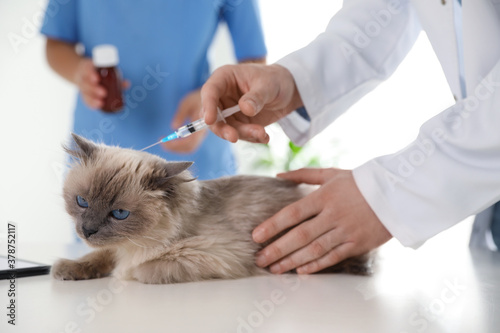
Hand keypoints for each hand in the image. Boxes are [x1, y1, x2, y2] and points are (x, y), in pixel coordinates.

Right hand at [74, 58, 128, 109]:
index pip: (87, 69)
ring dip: (93, 98)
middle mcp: (83, 77)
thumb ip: (116, 78)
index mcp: (88, 68)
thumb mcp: (103, 71)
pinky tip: (97, 106)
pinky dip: (91, 104)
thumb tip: (127, 84)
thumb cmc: (97, 72)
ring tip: (101, 102)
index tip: (97, 78)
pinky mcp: (83, 94)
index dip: (91, 74)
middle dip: (94, 88)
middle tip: (104, 92)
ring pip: (84, 92)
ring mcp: (82, 86)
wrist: (82, 72)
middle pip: (85, 83)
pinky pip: (85, 99)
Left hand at [161, 89, 206, 152]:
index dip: (176, 144)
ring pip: (190, 147)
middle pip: (190, 147)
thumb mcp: (187, 102)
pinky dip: (179, 144)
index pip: (190, 142)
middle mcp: (202, 132)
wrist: (211, 97)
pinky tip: (172, 139)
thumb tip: (174, 127)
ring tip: (165, 142)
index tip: (163, 140)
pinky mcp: (198, 134)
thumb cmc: (198, 98)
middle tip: (162, 143)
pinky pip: (190, 144)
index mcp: (201, 125)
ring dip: (176, 147)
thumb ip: (181, 114)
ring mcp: (201, 134)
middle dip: (175, 148)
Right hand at [201, 64, 302, 142]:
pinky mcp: (240, 124)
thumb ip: (256, 97)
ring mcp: (230, 112)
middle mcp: (223, 96)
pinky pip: (241, 135)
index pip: (210, 91)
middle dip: (223, 129)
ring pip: (228, 129)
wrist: (288, 91)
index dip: (207, 106)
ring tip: (262, 133)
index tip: (210, 120)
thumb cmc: (275, 79)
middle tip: (234, 137)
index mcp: (224, 78)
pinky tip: (264, 137)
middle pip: (214, 116)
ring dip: (244, 134)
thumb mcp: (268, 85)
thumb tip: (245, 108)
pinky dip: (252, 138)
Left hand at [253, 168, 391, 273]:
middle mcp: (333, 215)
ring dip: (292, 260)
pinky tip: (300, 270)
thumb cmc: (360, 181)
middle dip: (277, 249)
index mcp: (324, 196)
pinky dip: (316, 265)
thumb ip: (304, 174)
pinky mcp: (358, 244)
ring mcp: (346, 231)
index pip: (293, 213)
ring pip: (314, 249)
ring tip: (274, 269)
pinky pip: (333, 257)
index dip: (273, 226)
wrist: (397, 193)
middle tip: (259, 259)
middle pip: (300, 235)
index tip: (256, 236)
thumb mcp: (332, 173)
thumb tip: (279, 175)